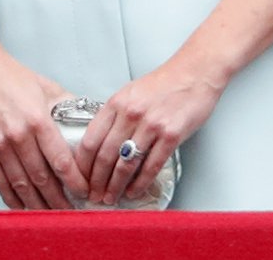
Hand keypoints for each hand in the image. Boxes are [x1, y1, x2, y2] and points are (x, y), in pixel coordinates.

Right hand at [0, 43, 85, 209]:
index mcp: (37, 120)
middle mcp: (18, 135)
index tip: (84, 192)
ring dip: (38, 204)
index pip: (61, 161)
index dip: (75, 182)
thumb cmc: (8, 75)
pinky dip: (11, 197)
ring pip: (22, 184)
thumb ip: (67, 106)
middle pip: (42, 178)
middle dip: (59, 200)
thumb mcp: (45, 87)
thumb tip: (86, 121)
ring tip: (51, 214)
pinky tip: (22, 206)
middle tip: (71, 212)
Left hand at [74, 59, 222, 204]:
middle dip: (96, 180)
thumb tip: (100, 141)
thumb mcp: (129, 94)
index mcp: (115, 103)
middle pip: (105, 155)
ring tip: (111, 197)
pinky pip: (152, 165)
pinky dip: (140, 182)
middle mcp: (129, 114)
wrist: (193, 75)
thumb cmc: (162, 85)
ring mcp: (150, 126)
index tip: (79, 177)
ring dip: (116, 185)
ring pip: (126, 163)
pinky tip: (134, 191)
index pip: (90, 139)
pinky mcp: (171, 136)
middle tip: (92, 195)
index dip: (82, 164)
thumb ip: (114, 115)